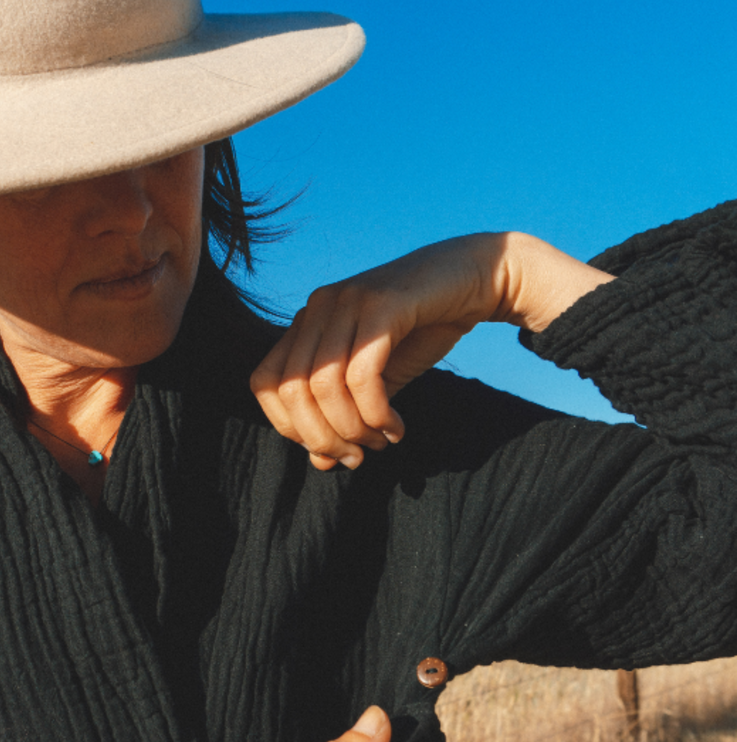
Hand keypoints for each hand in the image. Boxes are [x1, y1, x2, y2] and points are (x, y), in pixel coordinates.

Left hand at [250, 232, 614, 471]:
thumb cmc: (421, 331)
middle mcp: (318, 308)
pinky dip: (376, 411)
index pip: (264, 384)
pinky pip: (362, 373)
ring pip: (324, 385)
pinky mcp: (382, 303)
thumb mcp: (377, 382)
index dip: (289, 427)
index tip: (331, 449)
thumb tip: (321, 462)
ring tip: (381, 442)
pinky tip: (396, 427)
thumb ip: (346, 416)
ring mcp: (347, 301)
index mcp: (306, 324)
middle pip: (291, 390)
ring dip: (352, 428)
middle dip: (322, 437)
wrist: (475, 279)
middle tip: (359, 455)